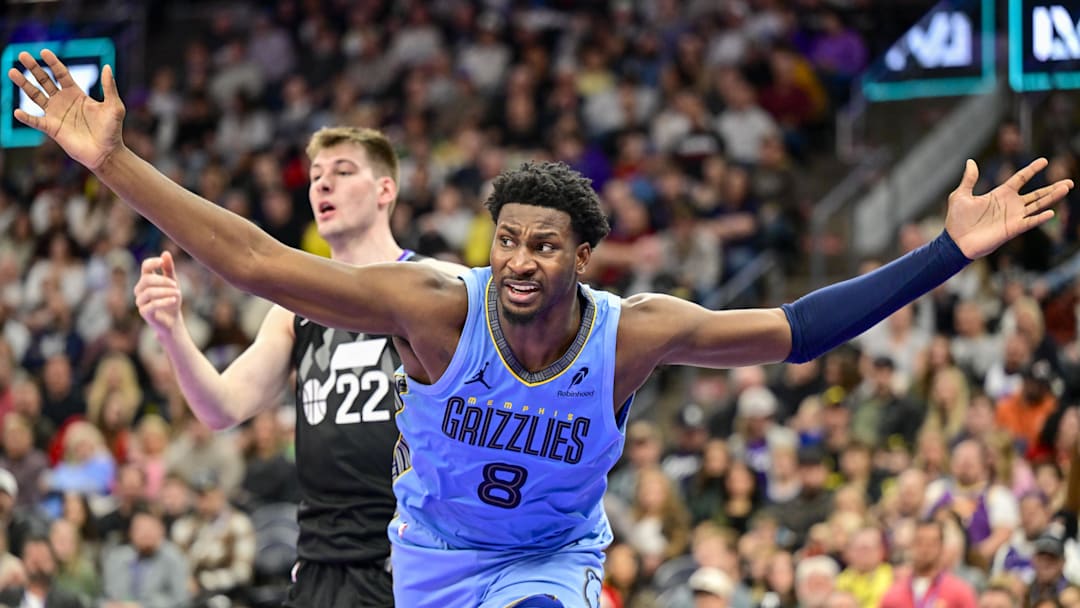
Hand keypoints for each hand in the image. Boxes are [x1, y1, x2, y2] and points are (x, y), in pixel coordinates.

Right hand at [6, 49, 124, 169]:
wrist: (107, 152)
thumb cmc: (112, 130)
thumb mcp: (114, 106)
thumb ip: (109, 87)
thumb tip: (108, 67)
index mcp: (77, 94)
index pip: (62, 74)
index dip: (53, 63)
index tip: (44, 52)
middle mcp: (63, 101)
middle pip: (45, 81)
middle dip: (34, 68)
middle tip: (22, 55)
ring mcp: (55, 114)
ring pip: (35, 96)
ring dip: (24, 84)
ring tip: (12, 71)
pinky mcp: (52, 128)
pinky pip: (35, 121)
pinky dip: (26, 117)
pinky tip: (17, 111)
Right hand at [134, 251, 183, 337]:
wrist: (172, 320)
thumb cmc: (171, 299)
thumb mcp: (173, 283)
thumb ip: (168, 269)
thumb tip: (165, 252)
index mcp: (146, 280)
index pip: (145, 267)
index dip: (152, 262)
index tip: (162, 261)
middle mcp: (140, 290)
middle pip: (147, 279)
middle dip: (163, 281)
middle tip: (176, 285)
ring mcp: (141, 301)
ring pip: (149, 292)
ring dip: (165, 291)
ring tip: (178, 293)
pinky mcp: (144, 313)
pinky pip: (152, 305)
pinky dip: (164, 301)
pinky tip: (174, 300)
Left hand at [945, 158, 1073, 258]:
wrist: (955, 241)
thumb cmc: (956, 220)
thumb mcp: (961, 195)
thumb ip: (969, 179)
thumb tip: (971, 161)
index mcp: (999, 194)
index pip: (1020, 178)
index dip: (1031, 170)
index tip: (1044, 161)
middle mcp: (1010, 205)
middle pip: (1036, 194)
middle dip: (1052, 188)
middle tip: (1069, 181)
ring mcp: (1013, 217)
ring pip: (1038, 205)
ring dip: (1052, 198)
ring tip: (1066, 188)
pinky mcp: (1012, 229)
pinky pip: (1030, 222)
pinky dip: (1040, 218)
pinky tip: (1051, 212)